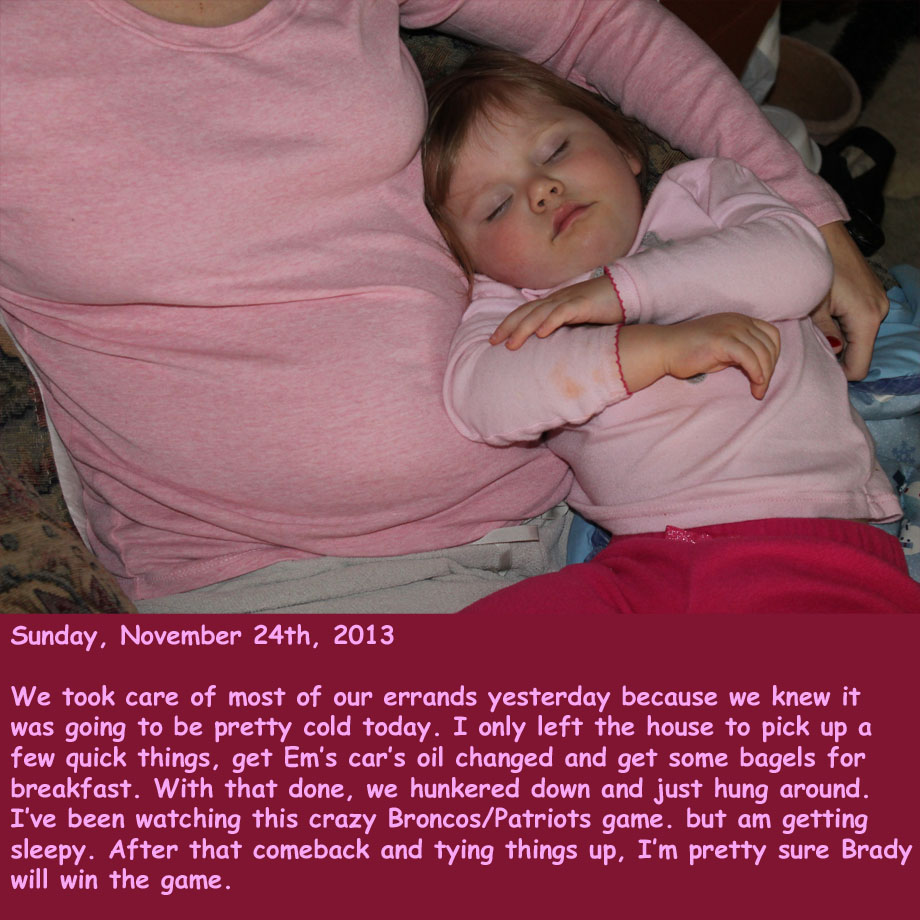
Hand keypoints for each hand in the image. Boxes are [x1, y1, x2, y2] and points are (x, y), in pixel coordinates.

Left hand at [490, 275, 623, 349]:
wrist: (628, 292)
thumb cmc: (604, 309)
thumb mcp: (579, 321)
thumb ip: (563, 330)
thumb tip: (549, 347)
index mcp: (555, 303)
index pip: (526, 312)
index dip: (509, 324)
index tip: (494, 339)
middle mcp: (558, 299)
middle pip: (526, 312)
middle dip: (508, 327)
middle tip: (492, 342)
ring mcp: (570, 300)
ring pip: (540, 313)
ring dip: (524, 328)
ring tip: (511, 344)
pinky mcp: (584, 304)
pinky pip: (564, 312)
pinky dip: (551, 322)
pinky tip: (541, 334)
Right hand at [619, 314, 780, 399]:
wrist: (664, 349)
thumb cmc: (689, 352)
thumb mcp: (721, 349)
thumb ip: (740, 352)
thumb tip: (759, 367)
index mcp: (740, 320)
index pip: (771, 334)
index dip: (774, 355)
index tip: (766, 373)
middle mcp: (738, 321)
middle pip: (770, 345)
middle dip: (771, 369)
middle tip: (762, 388)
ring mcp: (730, 329)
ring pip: (762, 353)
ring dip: (765, 375)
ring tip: (758, 391)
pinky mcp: (722, 340)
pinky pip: (749, 357)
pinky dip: (756, 372)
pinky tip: (755, 384)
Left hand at [812, 221, 887, 379]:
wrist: (823, 234)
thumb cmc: (815, 269)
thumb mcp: (812, 308)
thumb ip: (823, 335)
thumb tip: (833, 355)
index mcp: (866, 318)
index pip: (859, 366)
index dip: (838, 373)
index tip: (816, 369)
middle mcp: (879, 312)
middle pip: (861, 353)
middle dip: (838, 357)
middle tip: (811, 350)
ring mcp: (879, 303)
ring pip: (860, 338)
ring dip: (840, 340)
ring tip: (816, 331)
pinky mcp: (873, 296)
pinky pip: (860, 323)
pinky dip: (844, 327)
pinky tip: (825, 319)